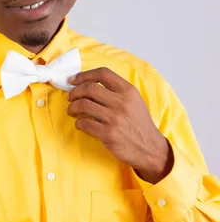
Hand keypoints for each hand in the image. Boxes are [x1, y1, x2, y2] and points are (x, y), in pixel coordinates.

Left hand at [67, 67, 173, 183]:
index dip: (84, 75)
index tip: (73, 80)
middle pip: (89, 88)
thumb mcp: (134, 101)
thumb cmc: (138, 123)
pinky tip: (80, 123)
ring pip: (83, 104)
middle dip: (74, 91)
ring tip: (72, 110)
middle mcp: (122, 102)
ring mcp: (115, 118)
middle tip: (71, 97)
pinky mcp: (108, 134)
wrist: (150, 148)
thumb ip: (116, 90)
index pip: (103, 73)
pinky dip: (78, 122)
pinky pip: (84, 123)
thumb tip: (88, 83)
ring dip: (73, 107)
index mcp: (128, 91)